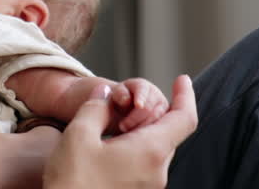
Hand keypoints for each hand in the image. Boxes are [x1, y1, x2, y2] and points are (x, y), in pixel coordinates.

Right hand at [44, 75, 197, 188]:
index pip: (184, 119)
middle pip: (169, 133)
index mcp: (150, 152)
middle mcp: (158, 172)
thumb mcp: (79, 134)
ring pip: (156, 150)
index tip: (182, 80)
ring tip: (113, 128)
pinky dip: (136, 149)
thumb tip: (105, 94)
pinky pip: (146, 166)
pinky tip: (109, 149)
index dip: (186, 95)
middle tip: (126, 105)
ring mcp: (150, 187)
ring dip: (142, 133)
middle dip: (154, 114)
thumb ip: (97, 107)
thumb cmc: (72, 181)